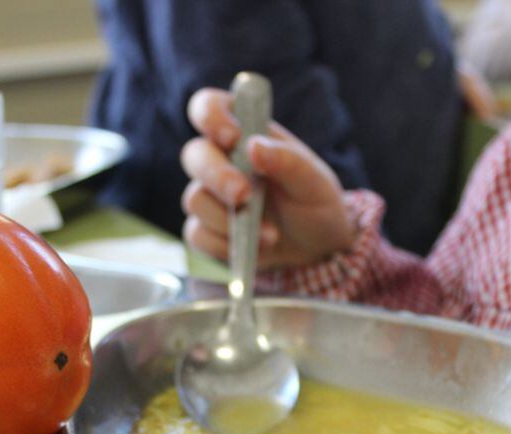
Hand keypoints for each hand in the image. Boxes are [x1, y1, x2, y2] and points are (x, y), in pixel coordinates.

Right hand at [181, 88, 354, 269]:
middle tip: (243, 196)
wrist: (317, 249)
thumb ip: (287, 161)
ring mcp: (210, 196)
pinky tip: (253, 248)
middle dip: (217, 176)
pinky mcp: (206, 230)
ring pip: (194, 199)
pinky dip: (225, 245)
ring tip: (270, 234)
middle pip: (194, 155)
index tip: (231, 137)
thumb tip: (253, 146)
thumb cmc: (315, 204)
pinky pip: (198, 235)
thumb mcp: (314, 181)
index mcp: (244, 134)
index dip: (210, 115)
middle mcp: (221, 161)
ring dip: (229, 220)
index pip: (209, 107)